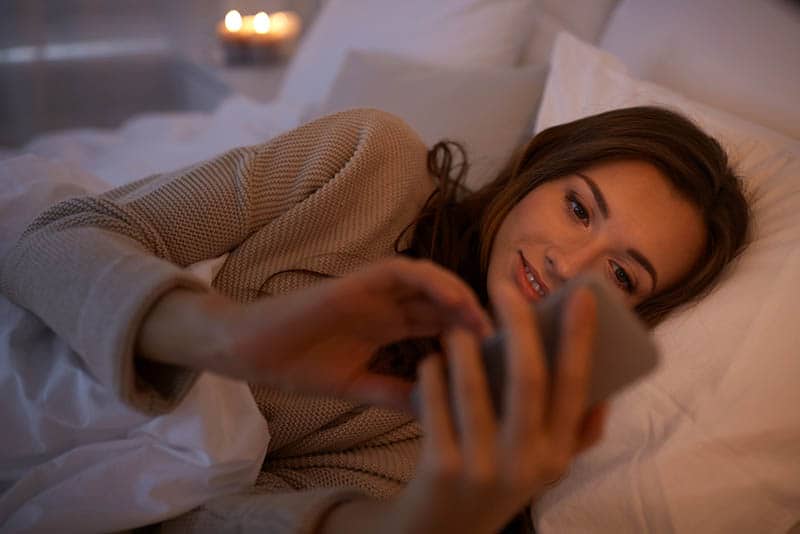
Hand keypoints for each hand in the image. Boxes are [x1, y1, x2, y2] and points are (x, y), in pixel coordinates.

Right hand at [139, 257, 491, 409]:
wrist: (251, 352)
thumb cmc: (297, 365)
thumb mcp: (355, 385)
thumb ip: (392, 391)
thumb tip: (434, 410)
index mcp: (388, 327)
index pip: (440, 326)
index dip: (471, 338)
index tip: (502, 360)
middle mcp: (387, 304)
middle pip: (444, 303)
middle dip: (477, 317)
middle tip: (512, 339)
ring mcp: (373, 290)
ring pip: (431, 281)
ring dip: (462, 297)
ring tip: (488, 323)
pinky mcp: (357, 280)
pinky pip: (402, 271)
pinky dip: (431, 281)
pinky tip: (454, 302)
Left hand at [321, 281, 606, 533]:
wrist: (443, 533)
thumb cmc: (497, 483)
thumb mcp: (543, 467)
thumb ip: (576, 433)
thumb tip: (605, 387)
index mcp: (557, 455)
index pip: (576, 386)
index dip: (581, 338)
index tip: (582, 295)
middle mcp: (527, 464)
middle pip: (528, 378)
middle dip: (518, 323)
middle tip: (503, 286)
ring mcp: (483, 468)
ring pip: (474, 386)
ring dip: (464, 346)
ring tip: (456, 326)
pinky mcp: (442, 468)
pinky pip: (434, 404)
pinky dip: (431, 374)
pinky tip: (430, 361)